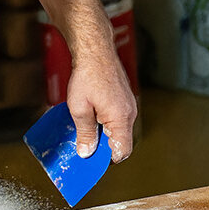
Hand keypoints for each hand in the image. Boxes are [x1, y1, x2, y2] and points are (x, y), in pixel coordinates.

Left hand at [67, 43, 136, 163]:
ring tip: (84, 128)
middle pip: (120, 140)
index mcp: (121, 118)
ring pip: (118, 129)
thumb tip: (87, 152)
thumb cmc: (87, 76)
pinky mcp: (124, 98)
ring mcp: (128, 104)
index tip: (92, 159)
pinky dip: (105, 121)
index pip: (122, 150)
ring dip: (103, 132)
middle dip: (103, 145)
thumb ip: (85, 133)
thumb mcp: (79, 108)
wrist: (95, 50)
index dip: (107, 159)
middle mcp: (129, 112)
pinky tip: (90, 116)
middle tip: (83, 144)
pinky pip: (117, 117)